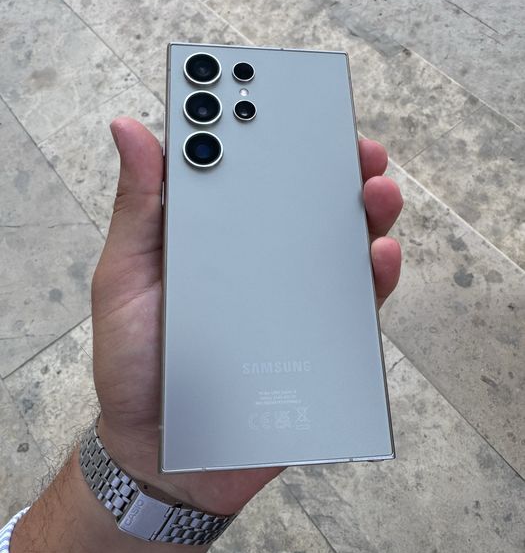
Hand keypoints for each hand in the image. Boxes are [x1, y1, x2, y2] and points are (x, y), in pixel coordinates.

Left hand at [92, 118, 402, 515]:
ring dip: (367, 214)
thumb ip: (138, 208)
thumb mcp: (126, 278)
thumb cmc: (135, 362)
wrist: (163, 450)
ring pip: (341, 247)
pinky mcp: (317, 341)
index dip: (273, 134)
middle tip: (355, 148)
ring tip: (377, 192)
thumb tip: (131, 126)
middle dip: (336, 170)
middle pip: (306, 204)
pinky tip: (378, 256)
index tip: (291, 103)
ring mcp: (291, 299)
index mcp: (215, 236)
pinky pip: (354, 304)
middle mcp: (259, 260)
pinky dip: (373, 278)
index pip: (250, 174)